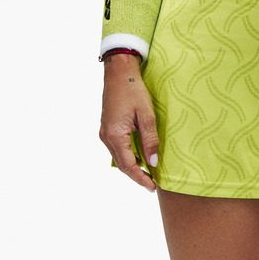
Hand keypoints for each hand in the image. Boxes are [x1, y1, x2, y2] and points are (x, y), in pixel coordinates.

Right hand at [99, 54, 160, 191]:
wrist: (119, 72)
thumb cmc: (133, 90)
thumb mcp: (147, 115)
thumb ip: (150, 140)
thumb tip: (153, 162)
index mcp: (115, 135)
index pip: (128, 165)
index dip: (140, 178)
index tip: (152, 187)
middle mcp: (106, 137)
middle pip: (121, 164)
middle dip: (137, 175)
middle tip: (152, 183)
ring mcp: (105, 132)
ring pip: (119, 157)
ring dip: (132, 166)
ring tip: (148, 172)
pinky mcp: (107, 128)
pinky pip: (117, 148)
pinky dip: (128, 155)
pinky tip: (140, 156)